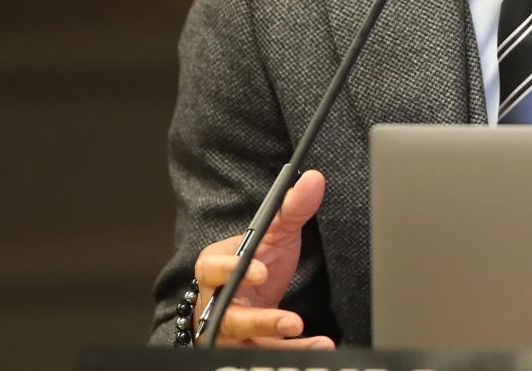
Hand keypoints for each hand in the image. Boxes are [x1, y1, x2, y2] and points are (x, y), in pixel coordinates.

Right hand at [193, 169, 335, 348]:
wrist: (251, 296)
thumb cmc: (257, 262)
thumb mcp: (274, 235)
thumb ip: (291, 209)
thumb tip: (313, 178)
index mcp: (215, 270)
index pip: (212, 269)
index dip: (231, 269)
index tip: (260, 269)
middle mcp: (216, 304)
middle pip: (226, 316)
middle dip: (258, 320)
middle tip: (291, 321)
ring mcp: (229, 330)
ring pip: (244, 341)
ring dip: (277, 342)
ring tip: (305, 334)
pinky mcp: (245, 348)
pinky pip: (264, 353)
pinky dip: (294, 351)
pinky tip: (319, 344)